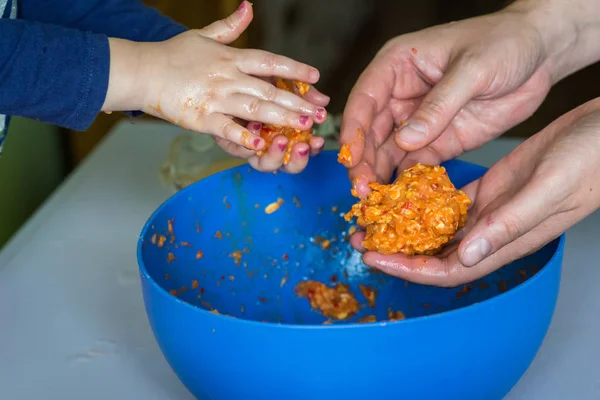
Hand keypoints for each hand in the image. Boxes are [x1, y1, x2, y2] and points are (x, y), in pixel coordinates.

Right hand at [104, 1, 327, 158]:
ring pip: (256, 109)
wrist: (142, 71)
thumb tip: (249, 6)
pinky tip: (262, 144)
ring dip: (282, 118)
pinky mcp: (202, 118)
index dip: (294, 69)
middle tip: (319, 113)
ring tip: (304, 127)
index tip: (315, 77)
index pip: (269, 62)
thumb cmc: (173, 54)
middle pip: (269, 89)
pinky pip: (228, 129)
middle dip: (297, 102)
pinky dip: (245, 137)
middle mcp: (228, 77)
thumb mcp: (203, 34)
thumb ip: (230, 25)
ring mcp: (216, 98)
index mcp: (231, 57)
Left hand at [213, 75, 329, 173]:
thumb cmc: (256, 81)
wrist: (215, 76)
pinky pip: (237, 151)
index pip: (304, 151)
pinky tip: (254, 137)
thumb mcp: (282, 82)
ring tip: (280, 141)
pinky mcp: (228, 141)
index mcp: (287, 135)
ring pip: (264, 164)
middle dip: (297, 158)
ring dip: (275, 156)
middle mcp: (269, 147)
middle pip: (286, 165)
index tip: (317, 140)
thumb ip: (303, 93)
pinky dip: (248, 146)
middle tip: (302, 146)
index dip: (312, 150)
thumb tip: (323, 100)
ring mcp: (249, 147)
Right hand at [340, 6, 562, 197]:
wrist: (541, 54)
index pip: (364, 100)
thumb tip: (405, 140)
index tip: (349, 160)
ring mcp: (419, 120)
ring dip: (382, 176)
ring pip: (390, 152)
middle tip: (362, 191)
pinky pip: (418, 164)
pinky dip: (410, 183)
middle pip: (371, 132)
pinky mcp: (440, 140)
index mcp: (397, 66)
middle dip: (364, 162)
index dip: (353, 131)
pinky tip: (404, 200)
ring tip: (377, 203)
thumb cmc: (504, 43)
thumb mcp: (472, 68)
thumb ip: (438, 105)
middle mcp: (400, 95)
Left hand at [353, 98, 599, 286]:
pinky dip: (426, 199)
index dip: (408, 269)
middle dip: (396, 249)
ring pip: (439, 227)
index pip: (447, 270)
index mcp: (504, 240)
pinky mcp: (491, 187)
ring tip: (373, 214)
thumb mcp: (548, 188)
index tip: (372, 257)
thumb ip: (508, 224)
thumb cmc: (591, 161)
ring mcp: (490, 209)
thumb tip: (465, 256)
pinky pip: (451, 201)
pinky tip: (404, 190)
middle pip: (435, 253)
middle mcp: (492, 230)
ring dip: (405, 225)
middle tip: (360, 235)